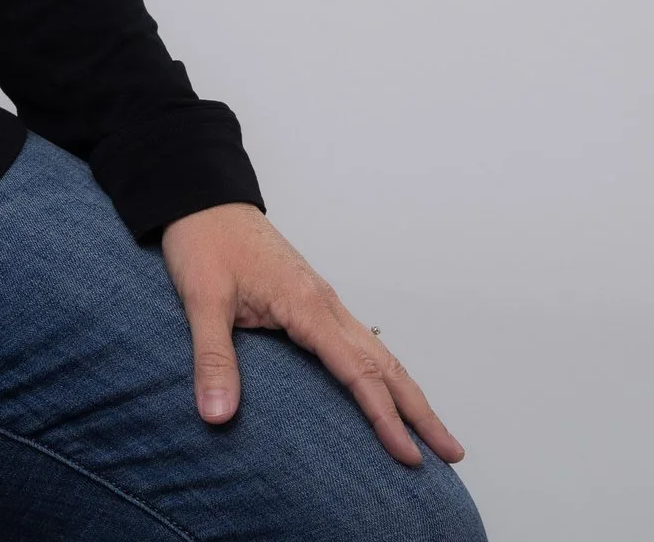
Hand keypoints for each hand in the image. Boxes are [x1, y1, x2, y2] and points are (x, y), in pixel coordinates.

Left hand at [159, 203, 463, 468]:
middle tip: (452, 453)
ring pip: (379, 351)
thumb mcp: (201, 300)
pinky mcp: (311, 300)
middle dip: (421, 411)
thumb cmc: (204, 241)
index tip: (409, 455)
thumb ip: (213, 359)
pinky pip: (359, 341)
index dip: (384, 417)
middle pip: (386, 364)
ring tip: (433, 433)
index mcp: (306, 305)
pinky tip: (386, 389)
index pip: (357, 371)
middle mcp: (325, 303)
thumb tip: (217, 415)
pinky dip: (383, 371)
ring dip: (408, 392)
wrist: (202, 196)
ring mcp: (323, 300)